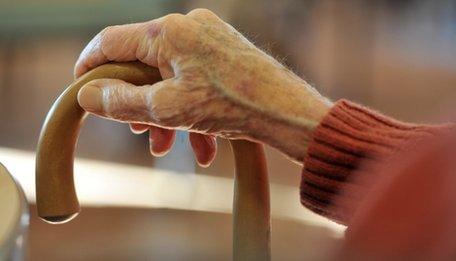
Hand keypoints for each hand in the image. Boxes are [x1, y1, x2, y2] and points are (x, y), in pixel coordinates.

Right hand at [75, 9, 331, 165]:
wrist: (287, 111)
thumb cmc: (231, 105)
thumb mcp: (167, 109)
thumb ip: (121, 102)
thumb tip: (87, 96)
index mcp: (168, 33)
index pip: (111, 42)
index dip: (90, 65)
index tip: (81, 88)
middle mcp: (188, 28)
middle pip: (143, 65)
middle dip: (137, 104)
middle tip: (137, 132)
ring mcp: (208, 39)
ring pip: (170, 78)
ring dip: (166, 115)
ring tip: (167, 148)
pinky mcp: (223, 54)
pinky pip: (194, 80)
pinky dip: (190, 110)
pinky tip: (202, 147)